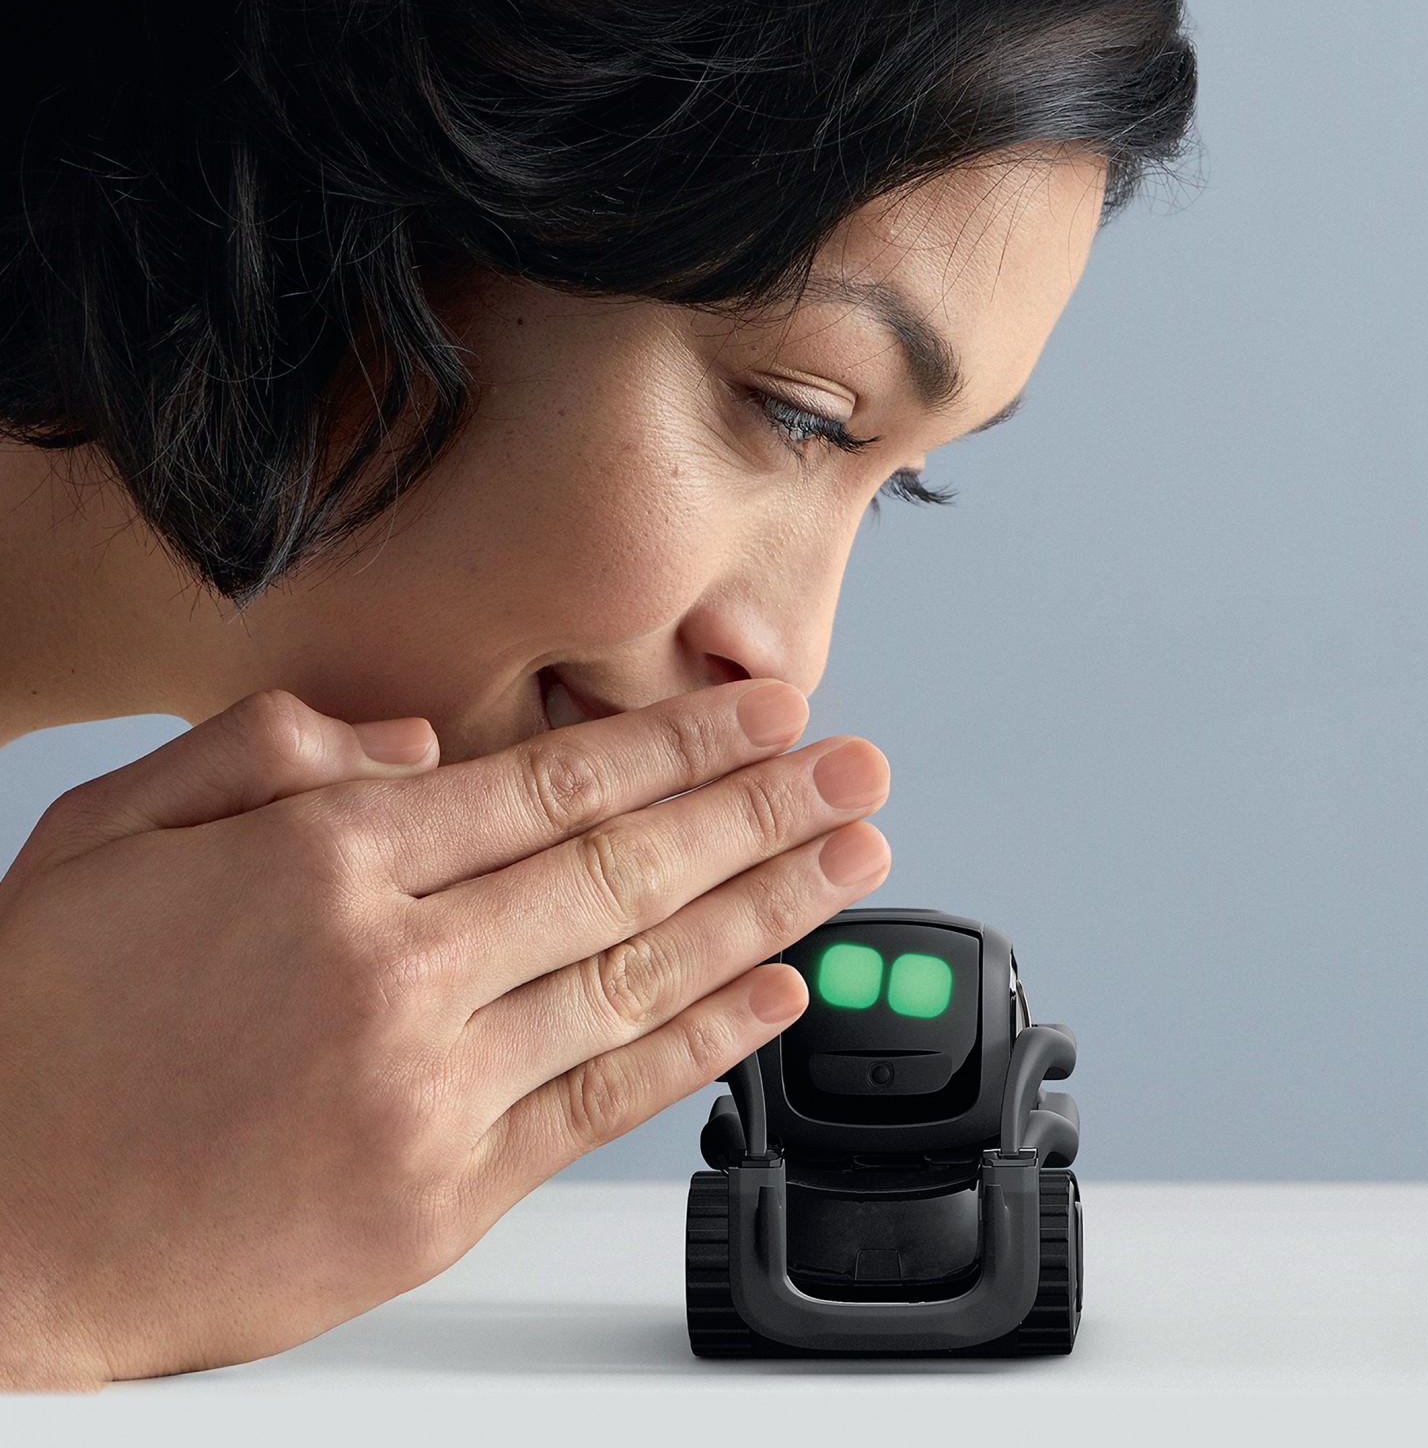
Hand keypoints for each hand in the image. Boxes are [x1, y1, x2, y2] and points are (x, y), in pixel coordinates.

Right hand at [0, 680, 887, 1387]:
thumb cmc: (36, 1025)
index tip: (768, 715)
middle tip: (856, 771)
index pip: (554, 782)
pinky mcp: (437, 1200)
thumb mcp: (118, 829)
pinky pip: (604, 1103)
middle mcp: (399, 968)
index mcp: (329, 861)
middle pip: (626, 869)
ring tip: (853, 860)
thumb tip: (420, 751)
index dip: (680, 745)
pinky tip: (776, 995)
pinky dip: (704, 1046)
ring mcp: (428, 1090)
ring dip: (767, 912)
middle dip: (760, 811)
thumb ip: (274, 755)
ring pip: (640, 978)